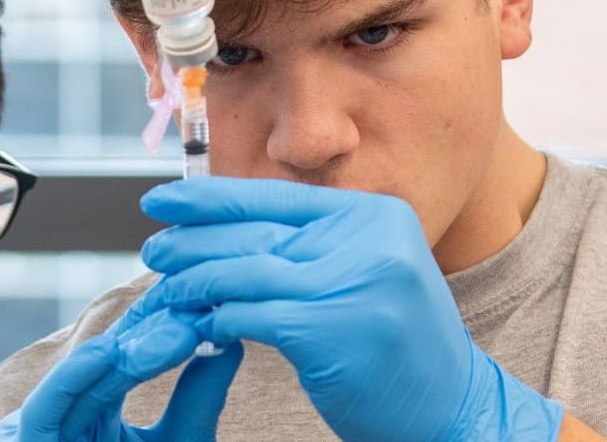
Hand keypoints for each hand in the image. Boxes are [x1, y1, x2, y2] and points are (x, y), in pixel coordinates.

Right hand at [0, 308, 244, 441]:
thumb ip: (199, 397)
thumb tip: (231, 340)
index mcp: (98, 407)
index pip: (132, 354)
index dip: (168, 329)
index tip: (212, 305)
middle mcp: (69, 412)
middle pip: (110, 359)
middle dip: (154, 332)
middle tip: (200, 307)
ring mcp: (47, 430)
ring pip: (83, 379)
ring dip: (128, 351)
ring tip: (174, 329)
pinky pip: (45, 409)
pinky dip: (74, 379)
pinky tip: (108, 354)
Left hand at [133, 177, 563, 441]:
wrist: (452, 410)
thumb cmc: (398, 350)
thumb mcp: (369, 276)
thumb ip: (318, 249)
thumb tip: (234, 232)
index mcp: (376, 216)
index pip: (279, 198)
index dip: (215, 197)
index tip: (166, 201)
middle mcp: (368, 239)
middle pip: (257, 231)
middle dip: (195, 240)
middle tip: (154, 248)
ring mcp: (351, 281)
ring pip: (245, 272)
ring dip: (195, 282)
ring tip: (165, 287)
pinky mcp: (329, 328)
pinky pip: (249, 316)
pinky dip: (217, 320)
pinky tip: (198, 326)